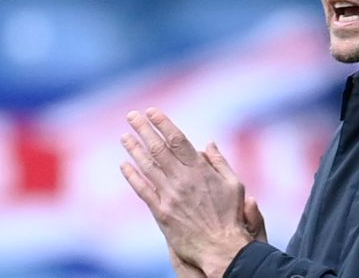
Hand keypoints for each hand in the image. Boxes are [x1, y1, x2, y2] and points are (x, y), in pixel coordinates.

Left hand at [120, 108, 252, 276]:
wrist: (222, 248)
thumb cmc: (231, 216)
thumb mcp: (234, 184)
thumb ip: (219, 163)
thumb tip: (207, 144)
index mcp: (200, 170)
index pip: (177, 140)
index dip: (162, 123)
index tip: (151, 111)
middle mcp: (182, 180)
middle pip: (158, 149)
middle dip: (143, 130)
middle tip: (131, 116)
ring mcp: (170, 196)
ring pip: (147, 167)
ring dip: (134, 149)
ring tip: (124, 136)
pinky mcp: (162, 213)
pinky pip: (143, 190)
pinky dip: (132, 176)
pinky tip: (124, 165)